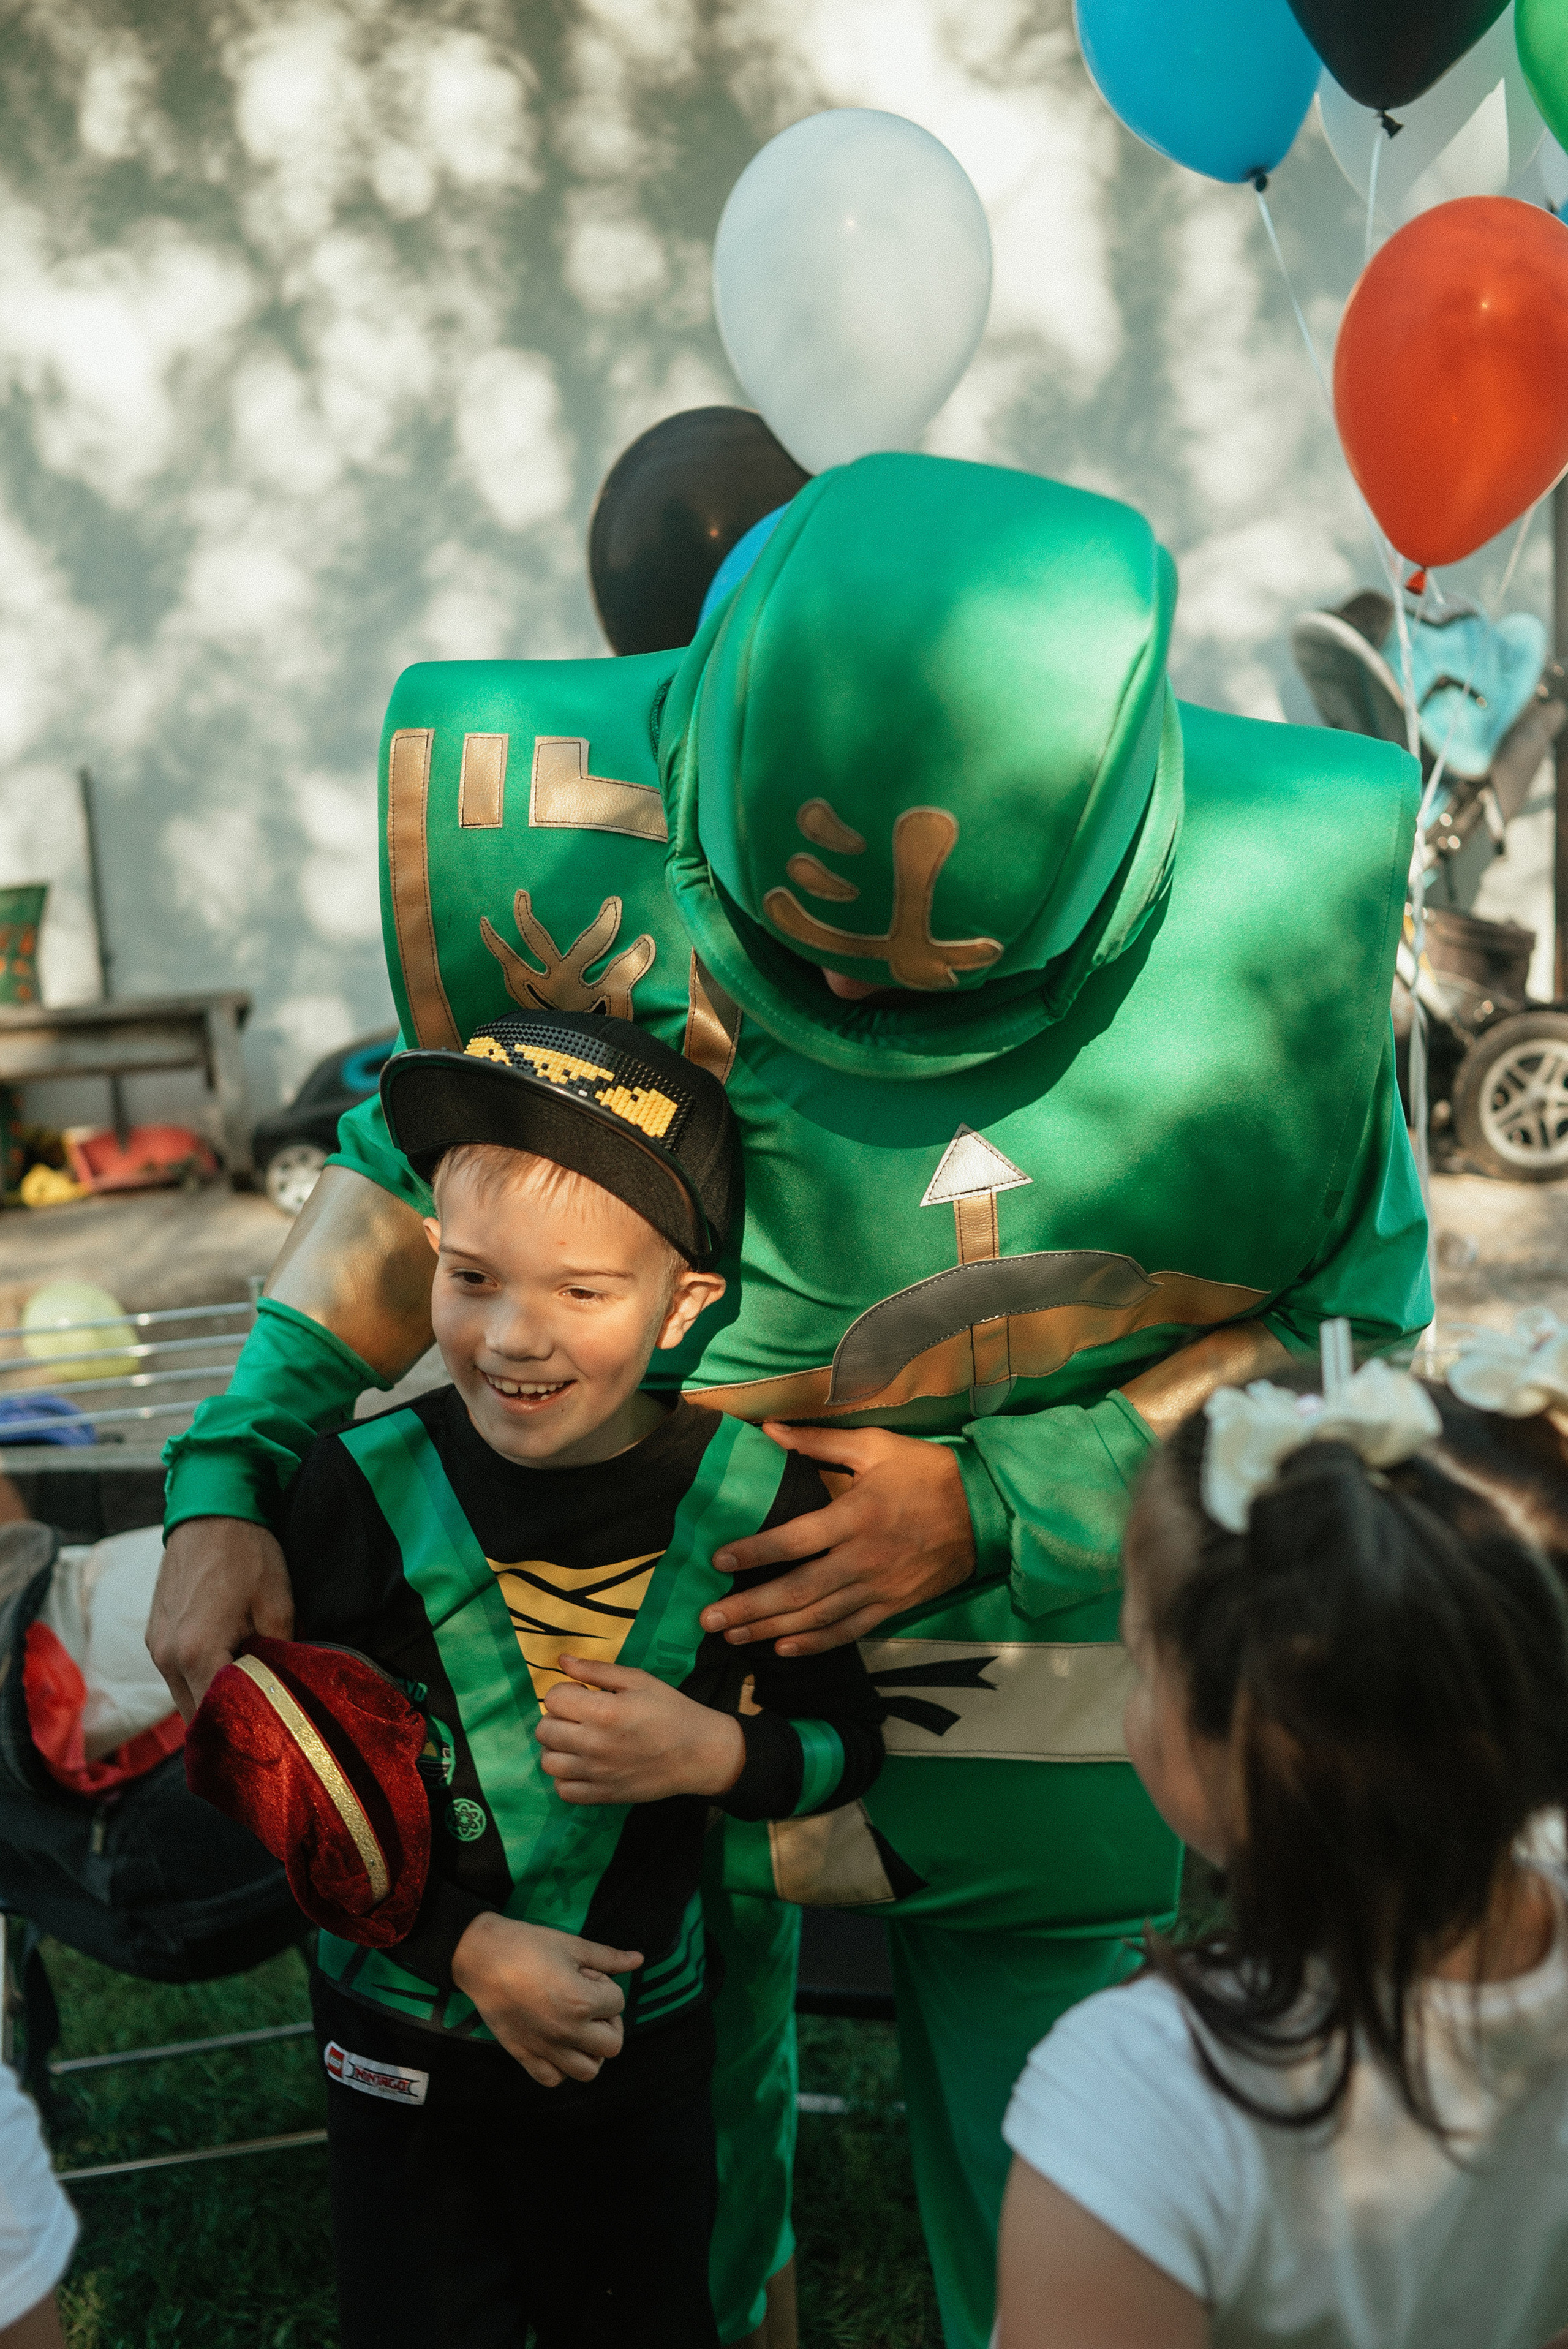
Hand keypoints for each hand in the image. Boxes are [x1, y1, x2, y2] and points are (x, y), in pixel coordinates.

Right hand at [147, 1517, 294, 1721]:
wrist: (211, 1510)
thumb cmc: (247, 1554)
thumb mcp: (278, 1605)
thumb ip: (279, 1657)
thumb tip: (286, 1693)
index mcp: (197, 1652)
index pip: (216, 1719)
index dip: (243, 1735)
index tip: (270, 1741)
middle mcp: (167, 1656)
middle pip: (195, 1716)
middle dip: (226, 1726)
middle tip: (264, 1728)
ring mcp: (156, 1646)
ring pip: (183, 1697)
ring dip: (211, 1702)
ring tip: (249, 1698)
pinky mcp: (154, 1634)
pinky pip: (175, 1675)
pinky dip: (198, 1681)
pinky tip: (228, 1670)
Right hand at [450, 1910, 641, 2086]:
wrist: (482, 1956)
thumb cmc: (528, 1945)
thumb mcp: (572, 1945)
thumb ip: (608, 1958)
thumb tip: (638, 1960)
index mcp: (582, 2003)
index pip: (619, 2003)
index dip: (607, 1985)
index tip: (587, 1975)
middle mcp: (567, 2033)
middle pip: (613, 2045)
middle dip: (609, 2022)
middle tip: (591, 2004)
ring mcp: (545, 2048)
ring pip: (587, 2071)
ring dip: (591, 2052)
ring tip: (580, 2029)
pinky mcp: (524, 2056)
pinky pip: (552, 2079)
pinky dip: (561, 2069)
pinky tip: (558, 2046)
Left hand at [537, 1657, 745, 1803]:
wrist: (699, 1753)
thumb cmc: (671, 1711)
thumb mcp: (639, 1680)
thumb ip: (597, 1670)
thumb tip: (562, 1661)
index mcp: (604, 1711)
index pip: (553, 1698)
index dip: (565, 1691)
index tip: (583, 1693)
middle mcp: (595, 1744)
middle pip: (544, 1730)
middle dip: (558, 1717)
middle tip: (580, 1716)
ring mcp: (597, 1774)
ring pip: (548, 1762)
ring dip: (558, 1748)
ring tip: (579, 1740)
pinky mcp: (603, 1796)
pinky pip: (563, 1790)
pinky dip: (566, 1778)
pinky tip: (582, 1765)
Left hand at [700, 1422, 973, 1657]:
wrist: (984, 1510)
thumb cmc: (926, 1472)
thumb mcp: (876, 1446)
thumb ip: (820, 1443)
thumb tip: (770, 1433)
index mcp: (857, 1515)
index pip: (794, 1540)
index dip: (754, 1552)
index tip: (718, 1560)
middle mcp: (865, 1558)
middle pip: (798, 1591)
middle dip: (750, 1608)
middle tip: (708, 1619)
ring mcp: (880, 1588)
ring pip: (818, 1617)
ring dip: (771, 1630)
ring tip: (732, 1636)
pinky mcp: (894, 1606)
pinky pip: (849, 1631)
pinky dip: (815, 1644)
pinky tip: (783, 1650)